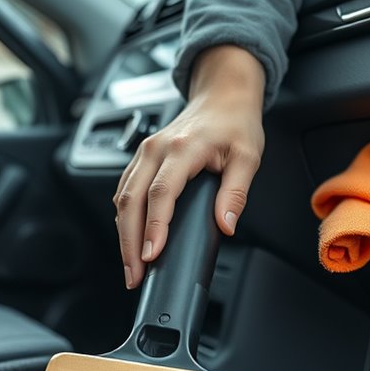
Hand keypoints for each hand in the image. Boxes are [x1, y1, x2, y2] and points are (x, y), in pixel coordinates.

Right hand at [113, 45, 265, 288]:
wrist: (222, 96)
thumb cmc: (235, 124)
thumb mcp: (248, 157)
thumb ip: (236, 193)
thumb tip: (226, 224)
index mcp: (183, 148)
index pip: (161, 193)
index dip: (154, 227)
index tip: (152, 255)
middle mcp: (156, 148)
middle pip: (131, 200)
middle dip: (129, 242)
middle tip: (134, 275)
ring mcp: (144, 151)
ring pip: (122, 197)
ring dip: (123, 234)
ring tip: (131, 267)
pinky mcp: (141, 158)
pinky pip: (123, 189)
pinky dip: (123, 217)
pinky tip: (129, 239)